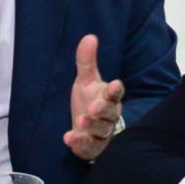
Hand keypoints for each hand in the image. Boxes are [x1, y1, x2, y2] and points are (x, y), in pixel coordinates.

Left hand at [62, 36, 125, 160]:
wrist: (89, 130)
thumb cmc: (90, 100)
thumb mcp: (86, 81)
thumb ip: (87, 62)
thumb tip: (89, 37)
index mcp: (108, 97)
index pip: (115, 93)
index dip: (116, 89)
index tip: (115, 85)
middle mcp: (108, 115)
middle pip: (109, 112)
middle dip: (102, 110)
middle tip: (93, 108)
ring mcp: (102, 132)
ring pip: (100, 130)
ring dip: (91, 125)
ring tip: (81, 120)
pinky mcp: (93, 146)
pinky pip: (88, 146)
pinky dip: (79, 142)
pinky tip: (68, 138)